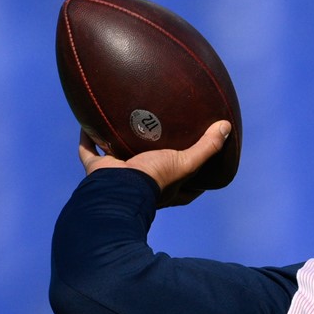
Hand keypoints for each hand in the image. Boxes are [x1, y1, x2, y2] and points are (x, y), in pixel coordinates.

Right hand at [78, 120, 231, 207]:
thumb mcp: (185, 163)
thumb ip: (206, 147)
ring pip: (118, 159)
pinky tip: (87, 122)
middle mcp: (142, 185)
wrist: (117, 190)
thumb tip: (226, 127)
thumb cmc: (154, 181)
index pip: (186, 187)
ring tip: (125, 125)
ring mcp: (118, 177)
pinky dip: (87, 138)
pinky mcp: (97, 170)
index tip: (200, 162)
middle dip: (154, 158)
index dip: (194, 177)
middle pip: (150, 170)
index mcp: (166, 191)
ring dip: (119, 145)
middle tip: (160, 138)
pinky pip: (89, 152)